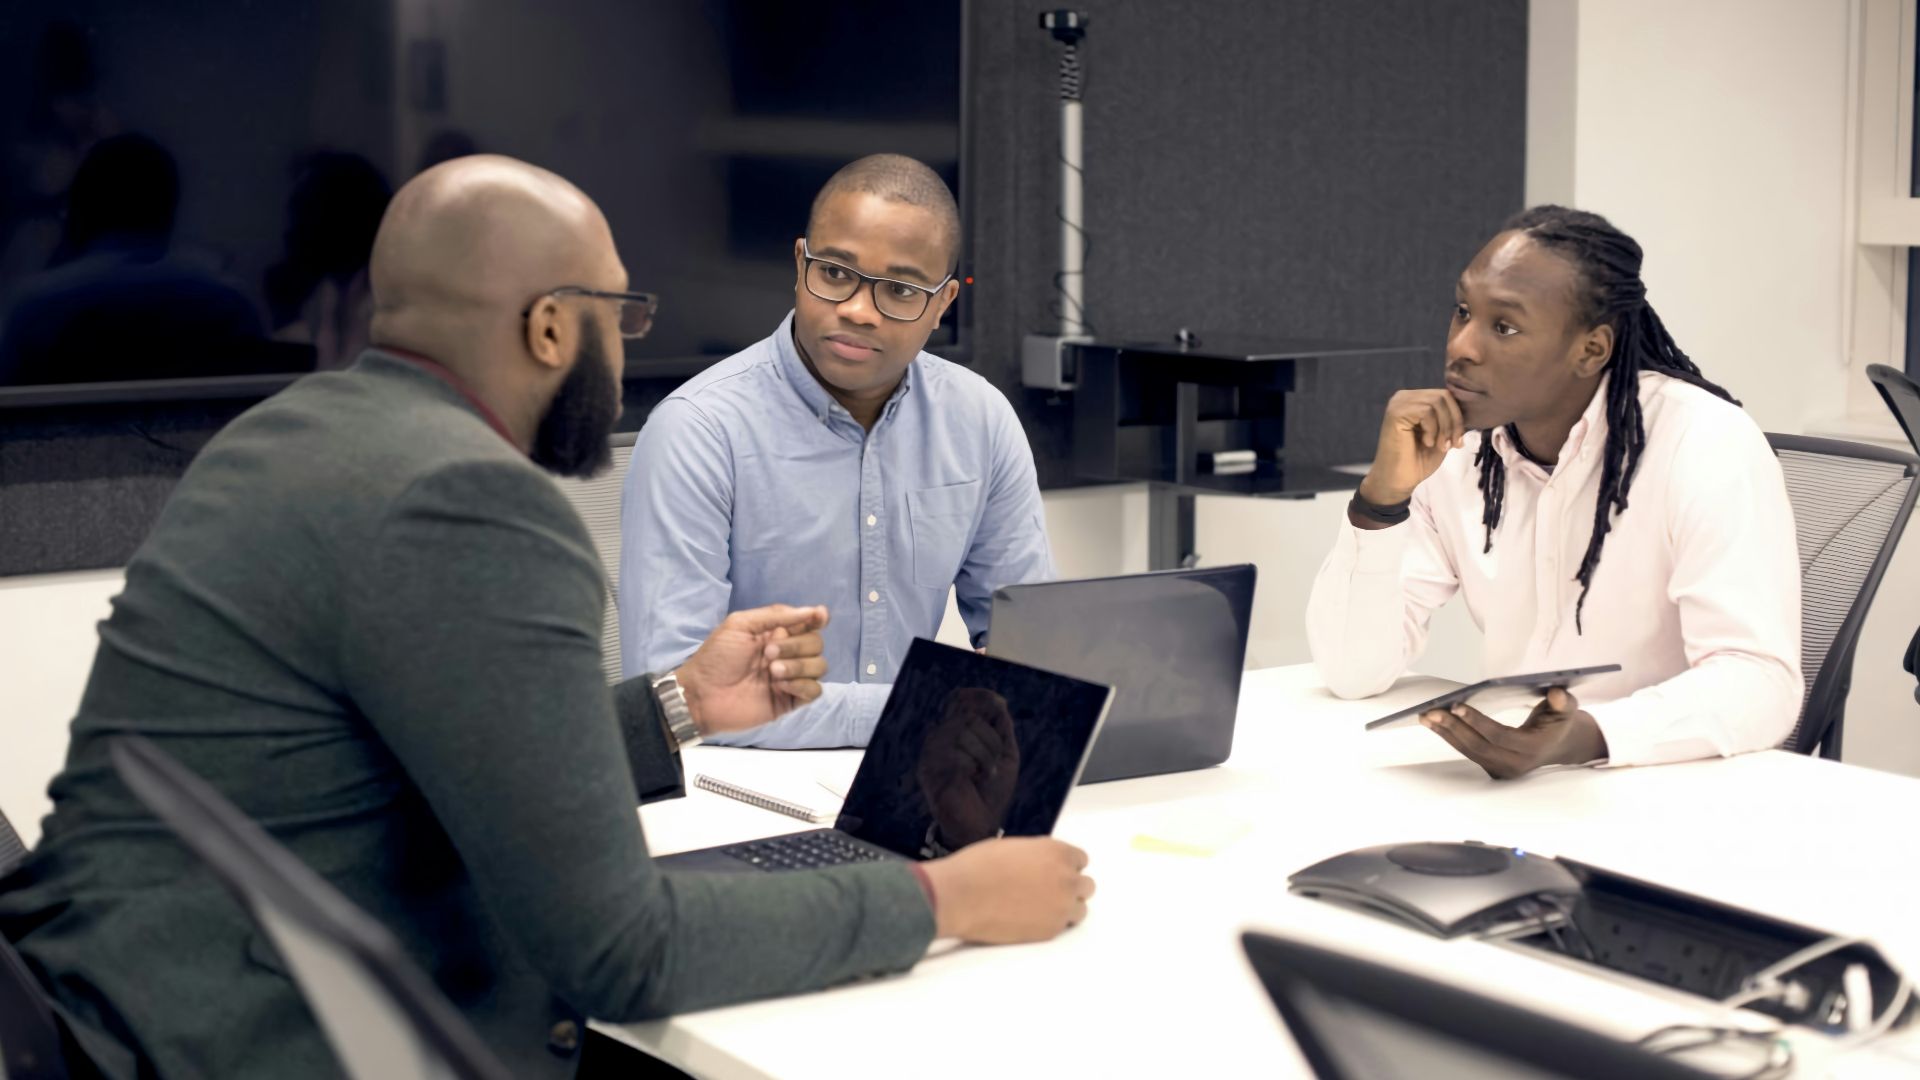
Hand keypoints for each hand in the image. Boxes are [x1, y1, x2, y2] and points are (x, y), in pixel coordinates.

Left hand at [674, 605, 828, 734]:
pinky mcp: (790, 700)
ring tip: (772, 672)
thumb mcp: (740, 624)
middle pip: (816, 643)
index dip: (818, 618)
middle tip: (768, 653)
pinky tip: (779, 687)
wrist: (702, 695)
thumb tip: (812, 611)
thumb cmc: (716, 657)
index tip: (819, 617)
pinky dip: (802, 685)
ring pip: (819, 666)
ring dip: (799, 666)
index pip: (809, 623)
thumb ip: (776, 615)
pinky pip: (815, 691)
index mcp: (777, 633)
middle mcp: (788, 653)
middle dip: (797, 645)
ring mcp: (791, 678)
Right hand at [917, 688, 1020, 848]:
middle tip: (996, 759)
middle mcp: (940, 739)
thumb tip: (998, 701)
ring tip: (987, 773)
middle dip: (992, 737)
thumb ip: (1001, 728)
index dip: (981, 697)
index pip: (959, 698)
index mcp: (955, 732)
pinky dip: (975, 764)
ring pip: (963, 730)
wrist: (980, 826)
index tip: (999, 706)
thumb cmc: (991, 792)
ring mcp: (932, 753)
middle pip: (968, 714)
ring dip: (986, 753)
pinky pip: (956, 751)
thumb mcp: (1005, 755)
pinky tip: (974, 779)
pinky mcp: (929, 769)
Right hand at [920, 836, 1094, 942]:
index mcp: (1057, 852)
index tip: (1056, 872)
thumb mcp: (1013, 847)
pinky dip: (1052, 923)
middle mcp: (1065, 879)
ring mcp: (1060, 907)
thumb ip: (1038, 855)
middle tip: (1050, 891)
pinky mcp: (1050, 931)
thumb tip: (1042, 864)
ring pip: (1080, 909)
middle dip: (1071, 887)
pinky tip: (1032, 918)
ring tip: (1043, 908)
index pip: (1081, 860)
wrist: (961, 896)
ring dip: (1066, 907)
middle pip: (1086, 886)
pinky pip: (1063, 927)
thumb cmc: (978, 866)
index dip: (1066, 866)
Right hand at [1355, 389, 1467, 514]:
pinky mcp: (1396, 413)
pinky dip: (1432, 429)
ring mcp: (1399, 403)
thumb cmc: (1418, 461)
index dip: (1458, 417)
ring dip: (1444, 428)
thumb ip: (1450, 419)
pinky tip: (1426, 443)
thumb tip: (1470, 407)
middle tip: (1451, 445)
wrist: (1399, 481)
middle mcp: (1405, 397)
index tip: (1458, 442)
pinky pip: (1426, 411)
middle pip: (1444, 396)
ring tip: (1439, 446)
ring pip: (1437, 402)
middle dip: (1454, 422)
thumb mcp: (1442, 436)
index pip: (1446, 396)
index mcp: (1415, 400)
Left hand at [1419, 687, 1607, 778]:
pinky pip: (1468, 752)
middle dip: (1453, 727)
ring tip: (1425, 716)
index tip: (1456, 705)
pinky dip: (1450, 737)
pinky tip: (1435, 724)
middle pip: (1478, 746)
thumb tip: (1556, 693)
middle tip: (1431, 711)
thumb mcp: (1567, 710)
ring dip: (1446, 733)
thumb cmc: (1559, 722)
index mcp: (1533, 748)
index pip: (1500, 736)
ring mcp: (1503, 769)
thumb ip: (1563, 702)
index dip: (1477, 721)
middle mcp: (1516, 763)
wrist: (1560, 745)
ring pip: (1469, 751)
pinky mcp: (1492, 768)